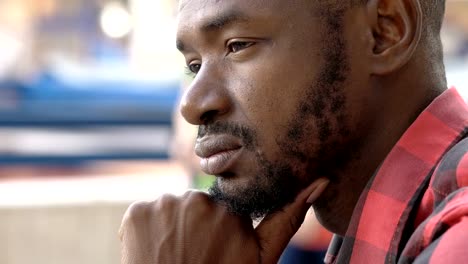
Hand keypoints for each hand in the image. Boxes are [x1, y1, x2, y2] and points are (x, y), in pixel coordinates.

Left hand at [119, 178, 328, 263]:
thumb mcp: (260, 258)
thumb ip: (287, 218)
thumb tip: (320, 181)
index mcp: (230, 209)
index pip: (222, 207)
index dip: (217, 230)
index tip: (212, 250)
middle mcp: (197, 199)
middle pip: (195, 205)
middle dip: (194, 225)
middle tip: (193, 256)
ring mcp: (164, 204)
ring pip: (170, 208)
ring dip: (170, 227)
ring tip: (173, 256)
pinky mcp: (136, 213)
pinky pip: (144, 213)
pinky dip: (146, 229)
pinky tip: (153, 252)